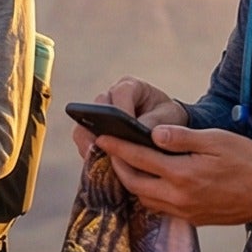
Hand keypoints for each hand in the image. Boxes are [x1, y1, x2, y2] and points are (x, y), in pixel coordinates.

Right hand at [71, 75, 190, 157]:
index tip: (127, 130)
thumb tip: (133, 139)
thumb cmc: (169, 118)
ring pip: (83, 126)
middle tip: (104, 146)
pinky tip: (95, 165)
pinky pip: (83, 141)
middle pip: (95, 108)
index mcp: (130, 87)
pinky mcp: (91, 131)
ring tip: (94, 158)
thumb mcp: (169, 118)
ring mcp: (97, 114)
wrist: (166, 127)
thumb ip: (154, 123)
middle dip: (99, 128)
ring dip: (88, 142)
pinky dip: (88, 152)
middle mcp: (109, 97)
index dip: (122, 111)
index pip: (121, 93)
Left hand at [104, 123, 251, 224]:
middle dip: (117, 165)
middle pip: (132, 182)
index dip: (116, 147)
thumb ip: (182, 138)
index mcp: (182, 174)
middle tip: (109, 150)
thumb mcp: (217, 141)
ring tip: (126, 163)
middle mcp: (178, 196)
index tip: (101, 137)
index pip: (138, 158)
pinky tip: (149, 180)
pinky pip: (158, 206)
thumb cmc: (247, 163)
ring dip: (131, 181)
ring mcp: (183, 211)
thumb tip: (153, 134)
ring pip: (143, 197)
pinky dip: (147, 192)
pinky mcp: (190, 219)